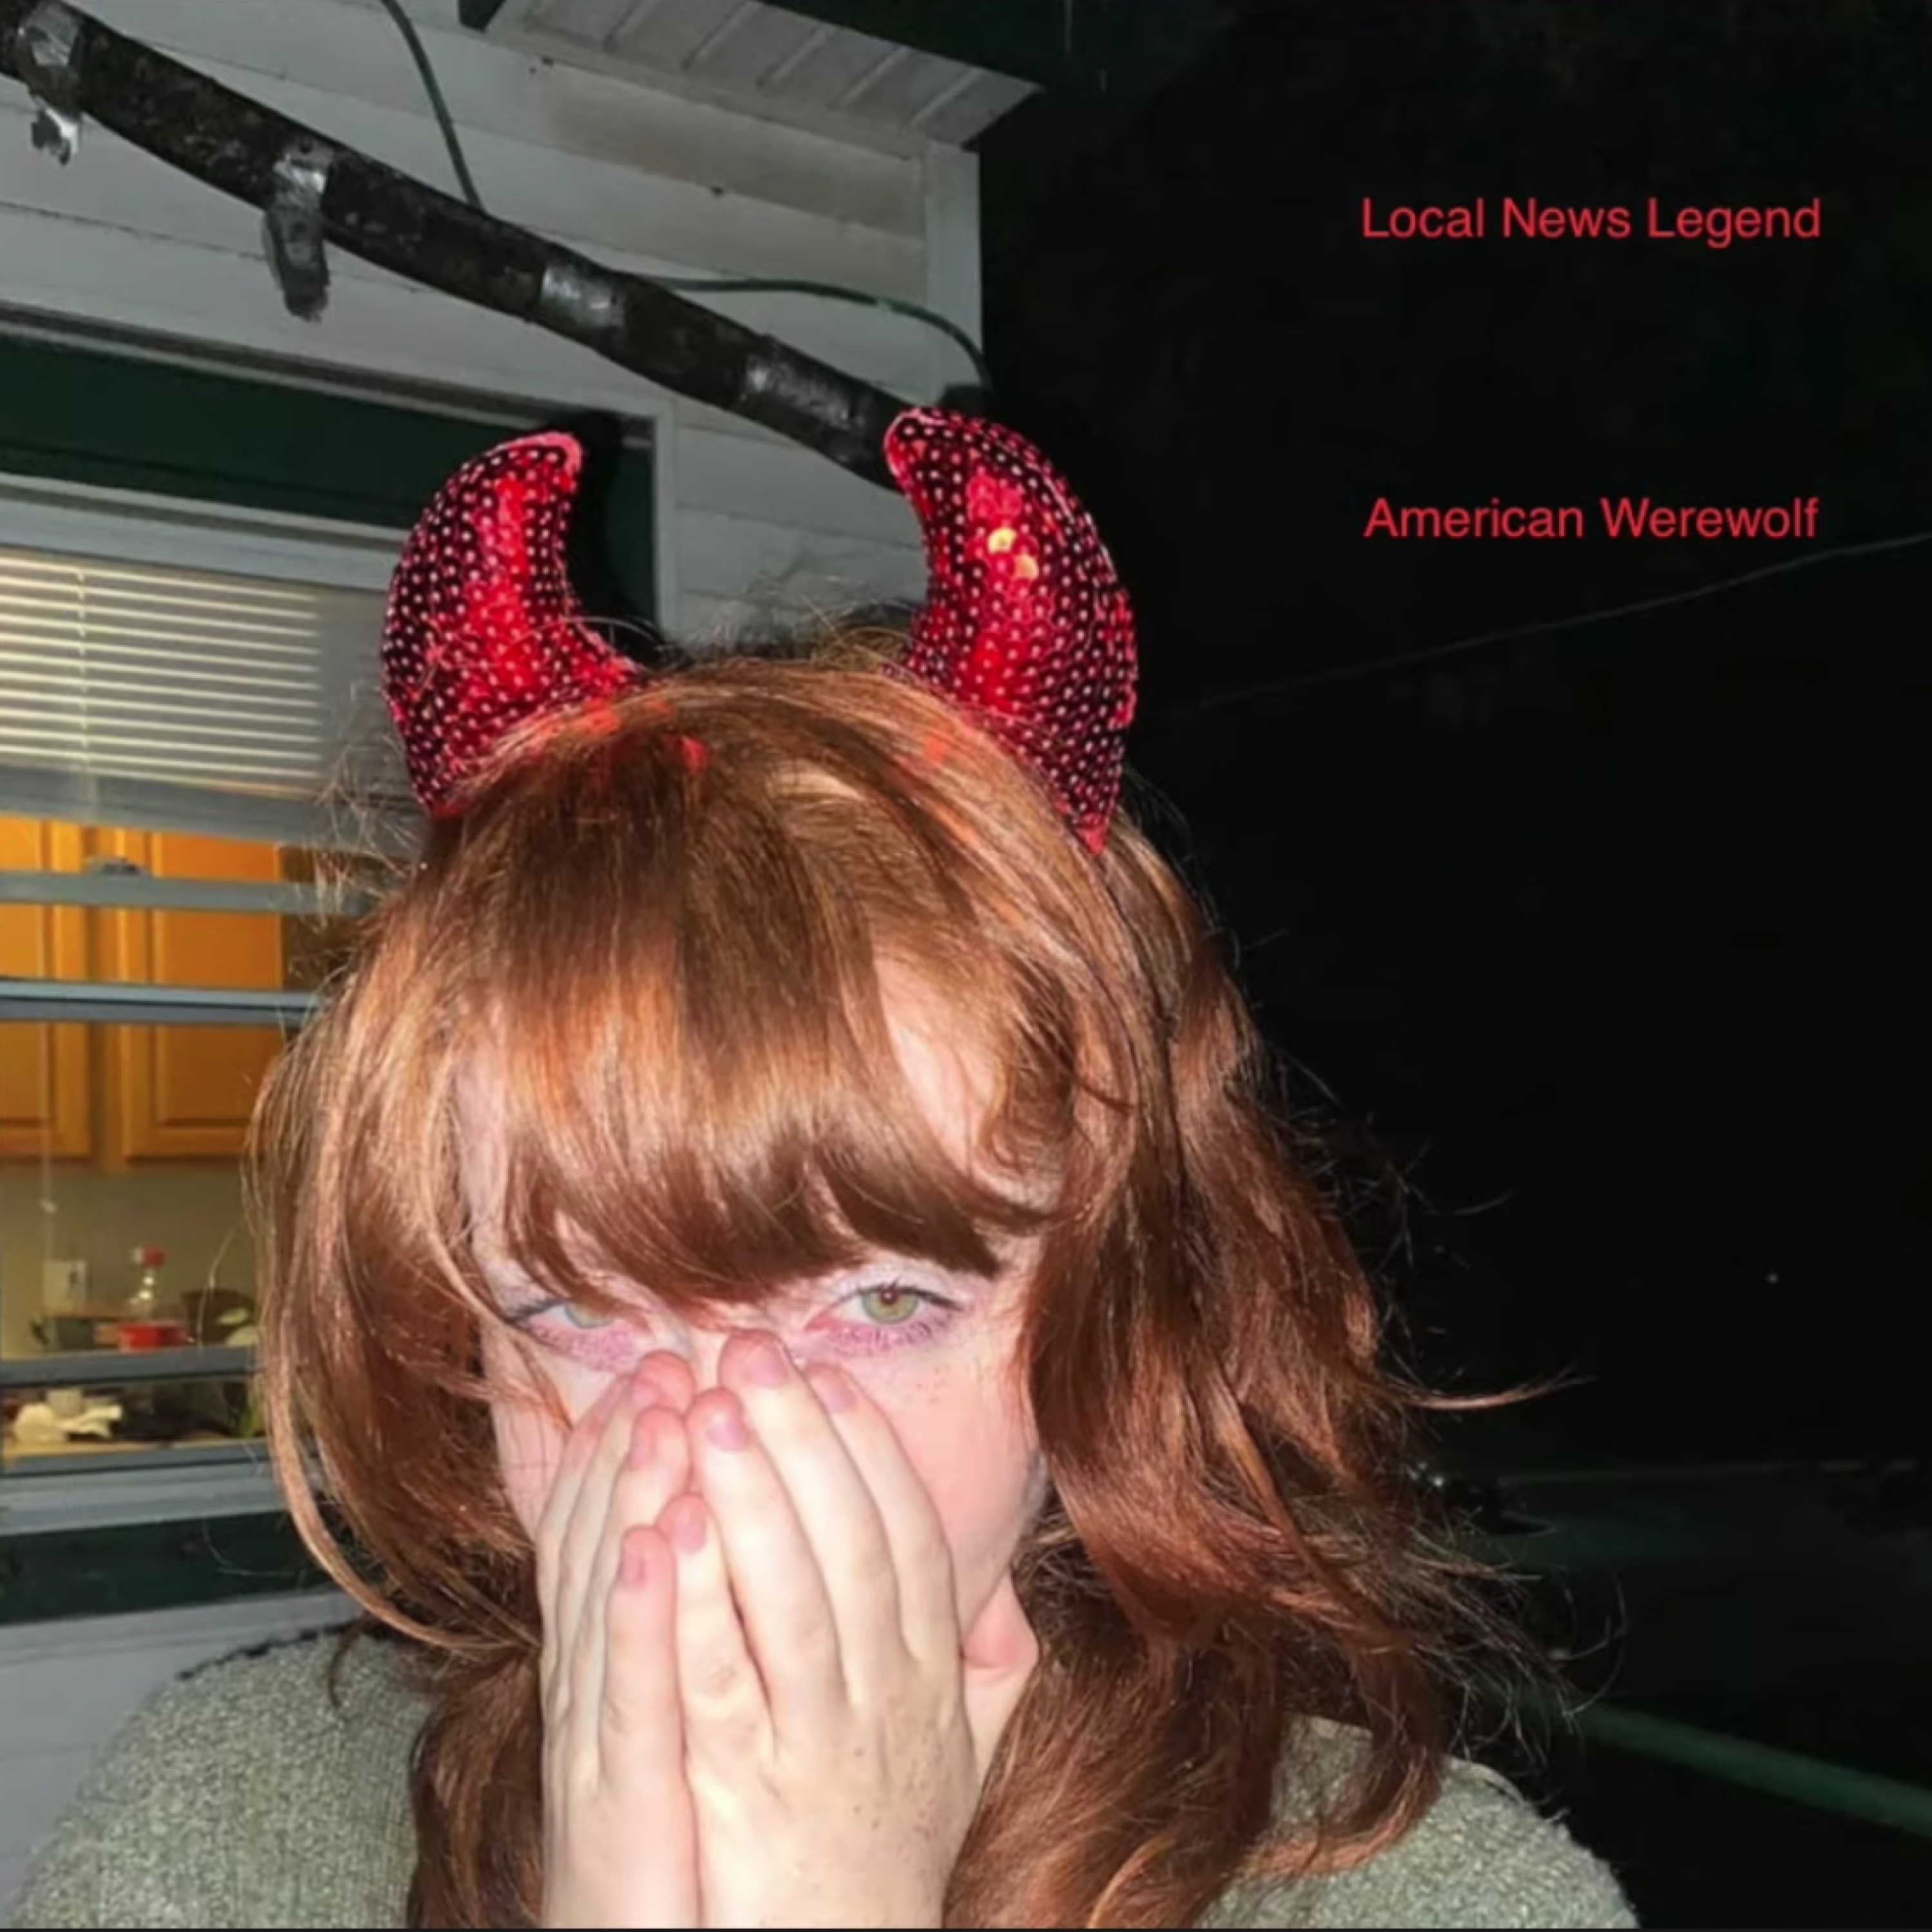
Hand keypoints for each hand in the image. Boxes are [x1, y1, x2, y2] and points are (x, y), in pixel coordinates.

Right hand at [535, 1356, 701, 1929]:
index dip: (644, 1444)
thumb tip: (747, 1546)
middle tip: (663, 1354)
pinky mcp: (620, 1791)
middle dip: (637, 1441)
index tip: (673, 1363)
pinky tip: (653, 1543)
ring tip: (659, 1410)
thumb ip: (718, 1632)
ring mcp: (604, 1731)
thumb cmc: (680, 1837)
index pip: (633, 1530)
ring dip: (633, 1493)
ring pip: (616, 1593)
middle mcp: (606, 1682)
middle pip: (613, 1539)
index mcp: (635, 1661)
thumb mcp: (695, 1721)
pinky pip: (636, 1690)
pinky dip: (641, 1613)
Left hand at [664, 1331, 1038, 1929]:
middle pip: (850, 1544)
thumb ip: (989, 1669)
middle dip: (800, 1439)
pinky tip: (661, 1530)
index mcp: (928, 1678)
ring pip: (790, 1598)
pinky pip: (716, 1681)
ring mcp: (817, 1743)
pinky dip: (690, 1601)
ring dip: (748, 1495)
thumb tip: (1001, 1586)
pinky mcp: (744, 1791)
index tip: (829, 1373)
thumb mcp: (967, 1761)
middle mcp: (885, 1698)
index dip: (868, 1450)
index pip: (908, 1536)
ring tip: (703, 1408)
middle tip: (749, 1352)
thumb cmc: (890, 1856)